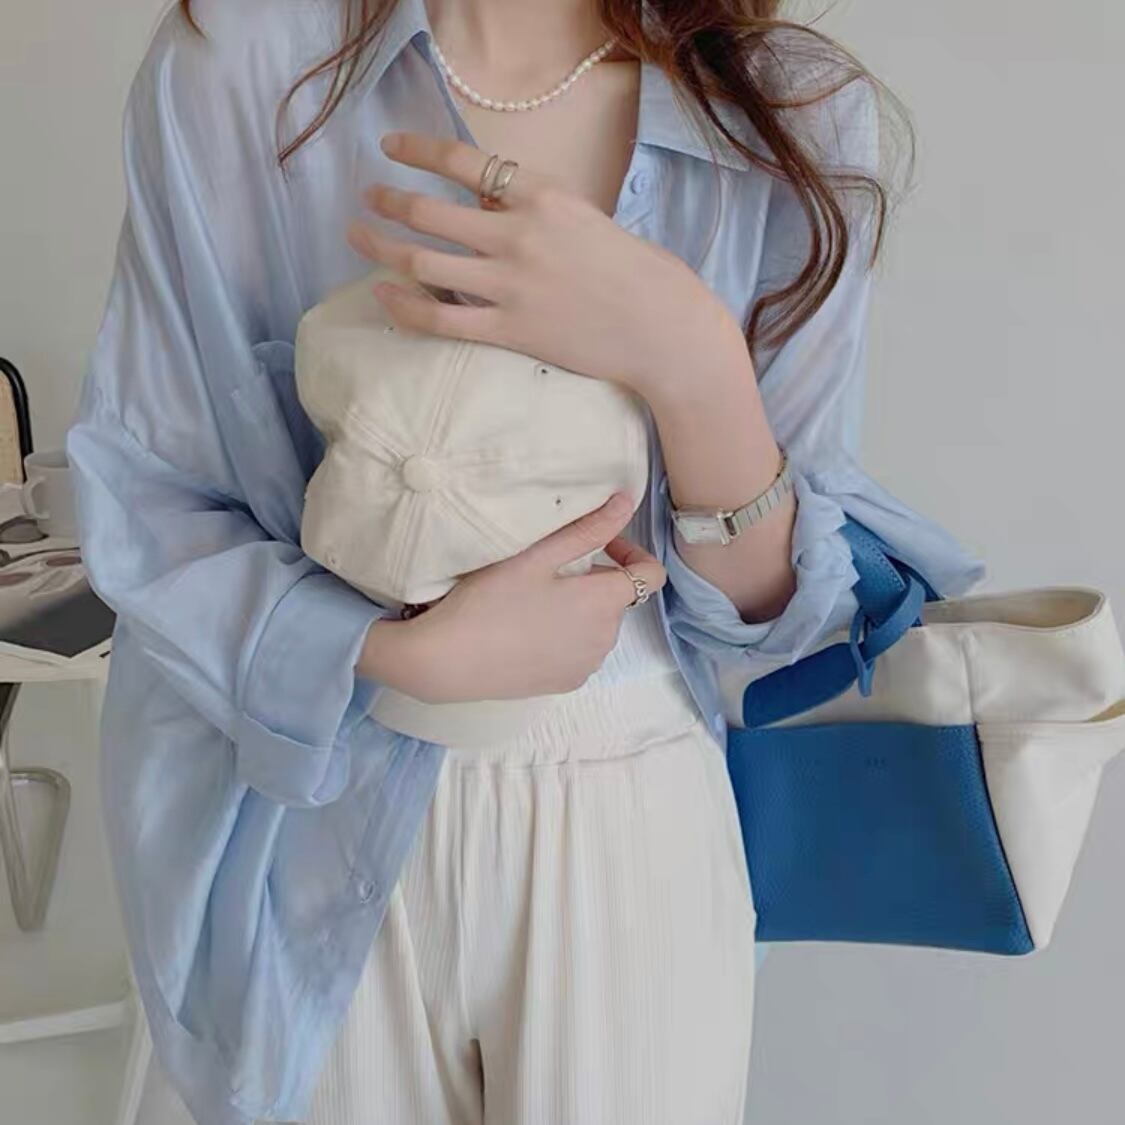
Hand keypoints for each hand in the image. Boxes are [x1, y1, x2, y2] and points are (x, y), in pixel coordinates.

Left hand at [345, 131, 747, 407]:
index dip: (417, 151)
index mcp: (542, 197)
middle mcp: (518, 235)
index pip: (464, 162)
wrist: (661, 327)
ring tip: (359, 240)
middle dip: (387, 201)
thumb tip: (483, 202)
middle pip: (429, 212)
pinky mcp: (510, 331)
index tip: (391, 148)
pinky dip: (403, 306)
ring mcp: (510, 285)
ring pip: (422, 262)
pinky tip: (383, 295)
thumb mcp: (584, 218)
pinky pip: (439, 318)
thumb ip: (532, 210)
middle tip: (367, 199)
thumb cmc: (635, 272)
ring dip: (380, 248)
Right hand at [358, 492, 666, 702]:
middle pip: (619, 599)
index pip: (651, 574)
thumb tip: (625, 501)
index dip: (630, 553)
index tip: (598, 545)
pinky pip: (581, 652)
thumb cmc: (490, 600)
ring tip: (536, 599)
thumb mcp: (538, 556)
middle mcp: (606, 638)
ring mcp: (587, 665)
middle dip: (596, 579)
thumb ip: (587, 529)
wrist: (449, 661)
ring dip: (582, 609)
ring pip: (599, 626)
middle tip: (551, 568)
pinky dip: (567, 637)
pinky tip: (530, 630)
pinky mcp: (566, 683)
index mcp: (605, 602)